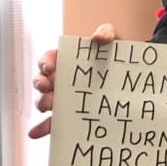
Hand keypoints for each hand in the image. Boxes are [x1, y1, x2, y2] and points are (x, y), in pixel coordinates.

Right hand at [27, 23, 118, 138]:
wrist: (131, 79)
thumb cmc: (116, 57)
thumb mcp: (113, 40)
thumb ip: (106, 32)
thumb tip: (98, 37)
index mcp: (66, 61)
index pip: (48, 60)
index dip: (45, 62)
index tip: (50, 67)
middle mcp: (61, 80)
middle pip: (42, 81)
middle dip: (40, 83)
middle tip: (47, 86)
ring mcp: (66, 98)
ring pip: (46, 101)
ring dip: (42, 103)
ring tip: (48, 106)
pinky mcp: (72, 115)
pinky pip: (55, 122)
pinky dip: (43, 128)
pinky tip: (35, 133)